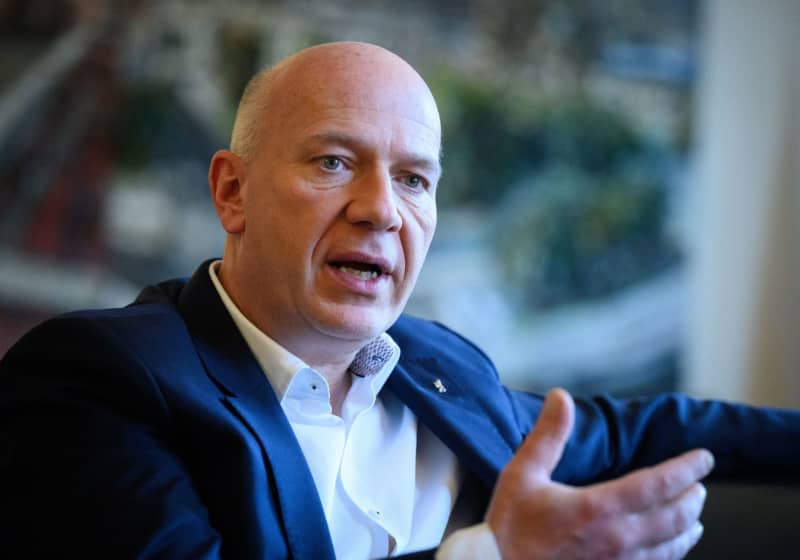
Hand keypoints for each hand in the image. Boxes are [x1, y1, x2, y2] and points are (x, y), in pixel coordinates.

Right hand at [486, 389, 713, 559]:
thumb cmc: (510, 526)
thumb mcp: (523, 473)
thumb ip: (548, 435)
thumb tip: (561, 397)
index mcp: (598, 507)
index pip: (658, 484)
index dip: (686, 469)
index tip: (705, 457)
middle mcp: (616, 539)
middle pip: (674, 518)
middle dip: (692, 499)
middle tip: (701, 485)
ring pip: (670, 547)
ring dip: (688, 528)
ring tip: (697, 517)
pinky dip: (672, 553)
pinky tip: (671, 549)